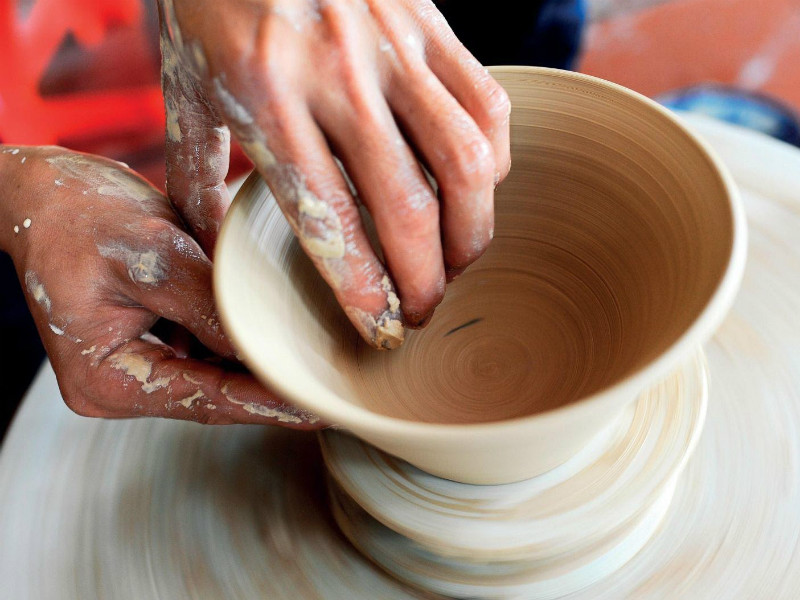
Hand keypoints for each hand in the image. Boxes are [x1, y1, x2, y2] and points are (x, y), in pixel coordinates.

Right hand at [0, 145, 320, 427]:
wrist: (48, 193)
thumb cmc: (81, 215)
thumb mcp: (150, 253)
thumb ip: (206, 303)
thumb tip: (263, 343)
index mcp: (106, 377)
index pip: (203, 399)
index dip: (264, 404)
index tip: (316, 408)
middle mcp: (121, 383)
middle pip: (213, 395)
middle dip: (270, 388)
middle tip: (332, 387)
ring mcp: (139, 365)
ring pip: (216, 374)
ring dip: (261, 363)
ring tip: (319, 362)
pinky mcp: (155, 342)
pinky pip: (208, 349)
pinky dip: (242, 339)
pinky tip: (282, 331)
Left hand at [158, 0, 510, 347]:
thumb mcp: (184, 85)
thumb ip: (195, 171)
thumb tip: (210, 247)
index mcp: (265, 96)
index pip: (328, 218)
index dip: (363, 290)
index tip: (383, 331)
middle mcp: (337, 75)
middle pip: (408, 206)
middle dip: (427, 280)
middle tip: (425, 312)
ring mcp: (393, 44)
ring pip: (467, 161)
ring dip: (473, 231)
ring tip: (459, 261)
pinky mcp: (430, 21)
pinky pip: (487, 103)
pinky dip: (493, 160)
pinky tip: (475, 187)